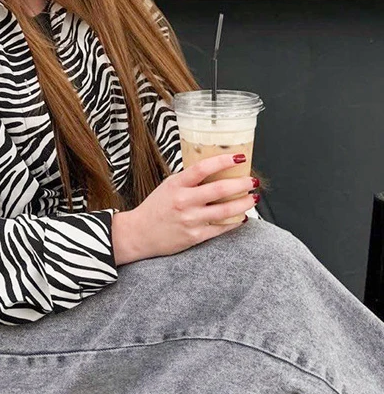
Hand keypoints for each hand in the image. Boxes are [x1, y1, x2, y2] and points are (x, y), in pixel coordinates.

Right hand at [111, 153, 258, 264]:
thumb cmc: (155, 207)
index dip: (223, 161)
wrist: (139, 234)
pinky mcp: (195, 236)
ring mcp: (190, 220)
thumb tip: (216, 169)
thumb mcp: (168, 185)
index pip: (203, 168)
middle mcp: (184, 201)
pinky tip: (241, 216)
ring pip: (226, 210)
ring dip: (244, 203)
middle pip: (220, 189)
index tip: (239, 157)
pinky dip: (234, 221)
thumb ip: (189, 179)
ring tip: (252, 198)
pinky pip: (221, 228)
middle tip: (252, 181)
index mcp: (176, 184)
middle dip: (242, 184)